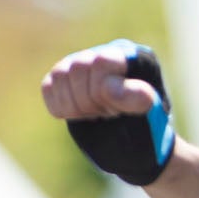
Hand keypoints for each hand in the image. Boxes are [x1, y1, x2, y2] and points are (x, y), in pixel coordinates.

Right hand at [41, 39, 175, 185]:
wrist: (132, 145)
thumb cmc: (147, 131)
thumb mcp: (149, 119)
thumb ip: (136, 101)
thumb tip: (121, 90)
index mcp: (136, 58)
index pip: (104, 62)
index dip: (105, 91)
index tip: (117, 111)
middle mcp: (108, 52)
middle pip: (78, 67)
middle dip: (90, 101)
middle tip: (109, 115)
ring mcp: (83, 62)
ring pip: (60, 75)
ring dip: (76, 106)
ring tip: (98, 114)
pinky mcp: (63, 77)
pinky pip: (49, 88)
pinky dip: (62, 108)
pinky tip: (83, 115)